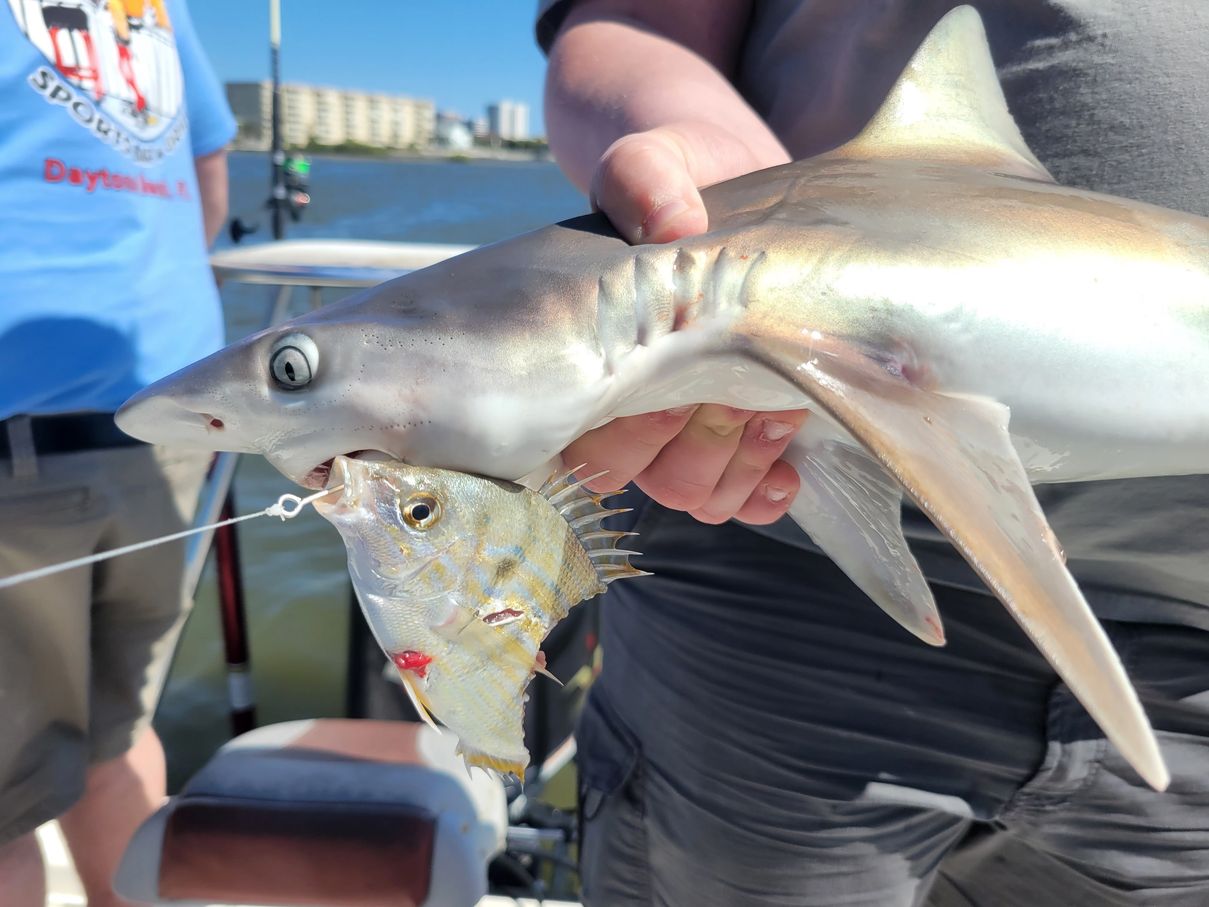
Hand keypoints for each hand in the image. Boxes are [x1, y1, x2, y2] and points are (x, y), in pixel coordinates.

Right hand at [566, 125, 807, 524]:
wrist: (738, 186)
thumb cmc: (682, 180)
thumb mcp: (657, 159)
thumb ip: (643, 176)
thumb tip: (671, 224)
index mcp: (601, 353)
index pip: (591, 435)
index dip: (637, 431)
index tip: (690, 384)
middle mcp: (637, 401)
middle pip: (650, 477)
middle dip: (701, 448)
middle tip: (745, 392)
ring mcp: (691, 423)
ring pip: (695, 494)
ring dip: (738, 466)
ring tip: (780, 414)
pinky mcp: (745, 430)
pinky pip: (741, 497)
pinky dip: (764, 495)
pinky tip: (790, 469)